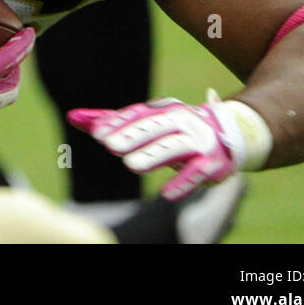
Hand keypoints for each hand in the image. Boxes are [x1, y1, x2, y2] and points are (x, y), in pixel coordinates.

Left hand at [68, 90, 262, 201]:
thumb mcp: (146, 122)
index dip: (118, 122)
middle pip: (153, 127)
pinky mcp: (213, 162)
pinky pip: (198, 172)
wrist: (232, 133)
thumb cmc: (177, 127)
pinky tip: (167, 195)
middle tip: (107, 145)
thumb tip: (72, 117)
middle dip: (131, 135)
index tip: (96, 132)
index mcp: (161, 110)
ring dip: (153, 155)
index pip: (137, 115)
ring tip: (131, 165)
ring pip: (173, 147)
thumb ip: (111, 121)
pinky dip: (184, 182)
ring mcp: (197, 141)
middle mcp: (180, 121)